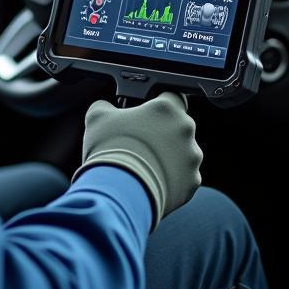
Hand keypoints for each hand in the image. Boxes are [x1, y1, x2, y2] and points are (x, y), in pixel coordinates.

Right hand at [73, 92, 201, 226]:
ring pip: (183, 153)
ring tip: (144, 165)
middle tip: (141, 143)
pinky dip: (171, 179)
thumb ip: (104, 106)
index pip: (172, 97)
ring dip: (168, 156)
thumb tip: (104, 107)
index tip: (148, 113)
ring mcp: (191, 158)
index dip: (158, 104)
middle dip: (162, 133)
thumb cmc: (111, 150)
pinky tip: (151, 181)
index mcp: (166, 109)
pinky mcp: (192, 182)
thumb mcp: (97, 118)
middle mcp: (185, 130)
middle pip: (178, 126)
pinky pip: (184, 177)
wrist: (120, 191)